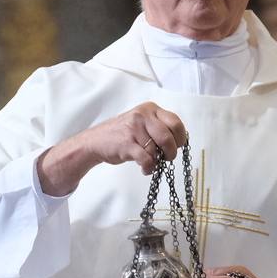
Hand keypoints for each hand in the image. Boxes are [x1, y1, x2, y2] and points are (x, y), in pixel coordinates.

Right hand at [36, 102, 186, 196]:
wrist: (95, 141)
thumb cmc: (123, 134)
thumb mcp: (143, 122)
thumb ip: (160, 126)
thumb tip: (181, 141)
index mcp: (150, 109)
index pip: (176, 122)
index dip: (180, 138)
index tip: (176, 146)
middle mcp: (143, 115)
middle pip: (170, 137)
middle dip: (172, 152)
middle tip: (167, 158)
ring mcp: (134, 129)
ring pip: (158, 150)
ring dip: (158, 162)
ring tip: (151, 163)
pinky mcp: (127, 144)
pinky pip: (147, 159)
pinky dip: (149, 168)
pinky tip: (145, 168)